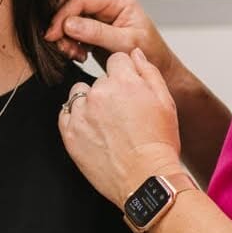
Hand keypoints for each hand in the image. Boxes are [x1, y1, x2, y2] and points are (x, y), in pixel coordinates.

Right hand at [45, 0, 180, 82]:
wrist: (160, 70)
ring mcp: (99, 15)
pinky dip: (70, 44)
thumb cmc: (151, 55)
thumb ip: (97, 33)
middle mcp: (106, 3)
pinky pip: (72, 31)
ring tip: (74, 54)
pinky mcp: (93, 29)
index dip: (63, 15)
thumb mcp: (125, 43)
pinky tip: (79, 55)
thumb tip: (68, 24)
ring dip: (65, 37)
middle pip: (70, 5)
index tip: (53, 34)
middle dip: (62, 26)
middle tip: (62, 46)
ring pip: (68, 19)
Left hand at [58, 48, 181, 205]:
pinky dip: (76, 120)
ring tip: (106, 125)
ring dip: (89, 104)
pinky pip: (66, 115)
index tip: (128, 91)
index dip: (124, 74)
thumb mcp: (165, 101)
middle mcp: (99, 93)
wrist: (146, 178)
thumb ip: (149, 71)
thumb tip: (135, 54)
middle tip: (122, 116)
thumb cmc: (158, 143)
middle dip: (109, 92)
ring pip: (79, 94)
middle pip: (98, 79)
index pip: (116, 60)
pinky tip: (93, 132)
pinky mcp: (70, 133)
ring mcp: (82, 113)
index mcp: (124, 81)